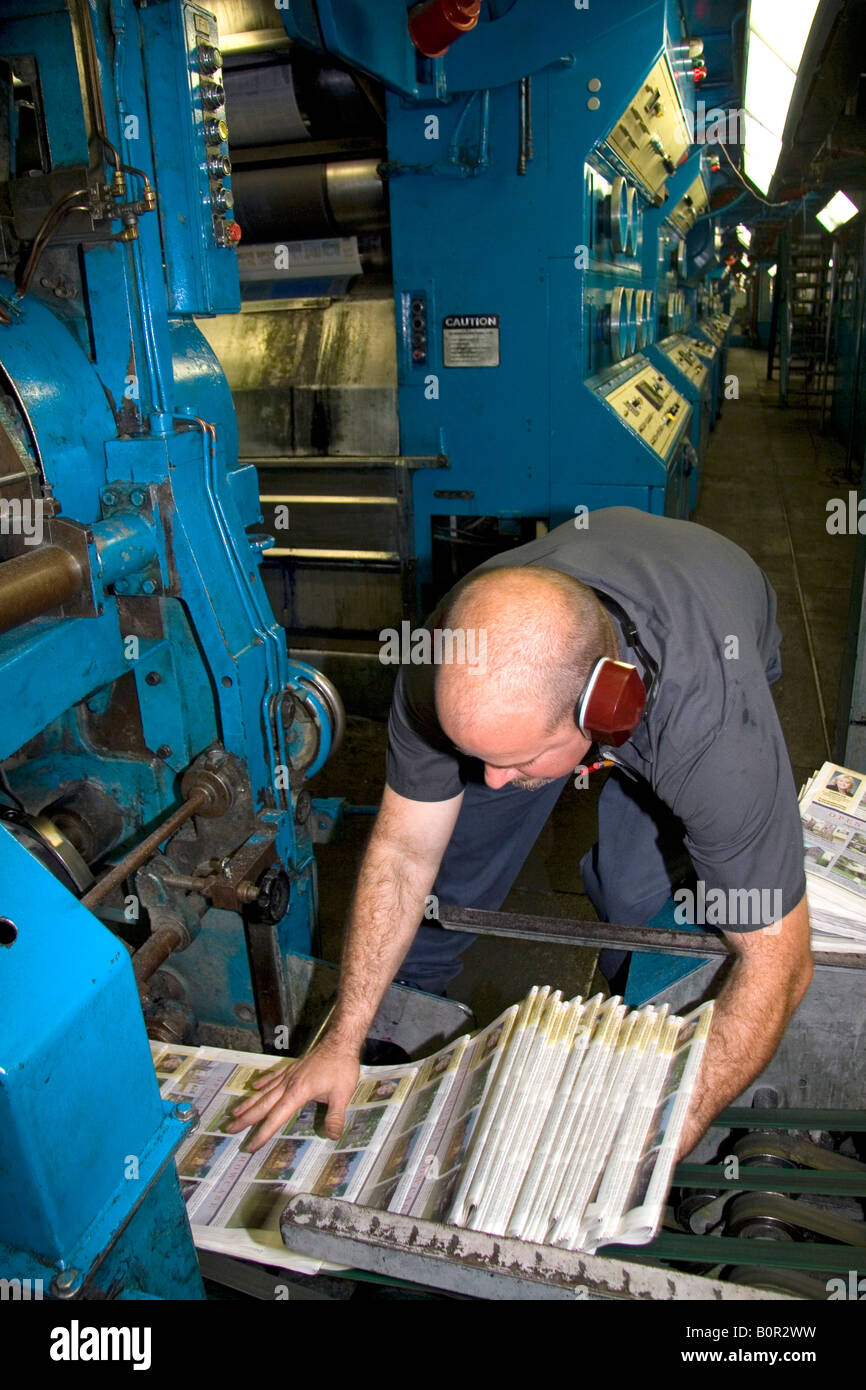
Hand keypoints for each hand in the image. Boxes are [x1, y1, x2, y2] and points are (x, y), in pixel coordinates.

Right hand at [225, 1039, 359, 1151]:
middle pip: (262, 1105)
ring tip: (235, 1112)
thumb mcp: (343, 1094)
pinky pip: (273, 1077)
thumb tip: (331, 1136)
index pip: (275, 1118)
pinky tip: (254, 1086)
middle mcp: (288, 1084)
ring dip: (249, 1102)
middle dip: (246, 1119)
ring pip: (264, 1091)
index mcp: (297, 1093)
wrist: (339, 1041)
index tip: (250, 1146)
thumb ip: (335, 1116)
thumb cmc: (341, 1067)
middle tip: (229, 1128)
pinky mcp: (293, 1067)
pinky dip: (262, 1082)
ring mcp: (289, 1075)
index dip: (262, 1134)